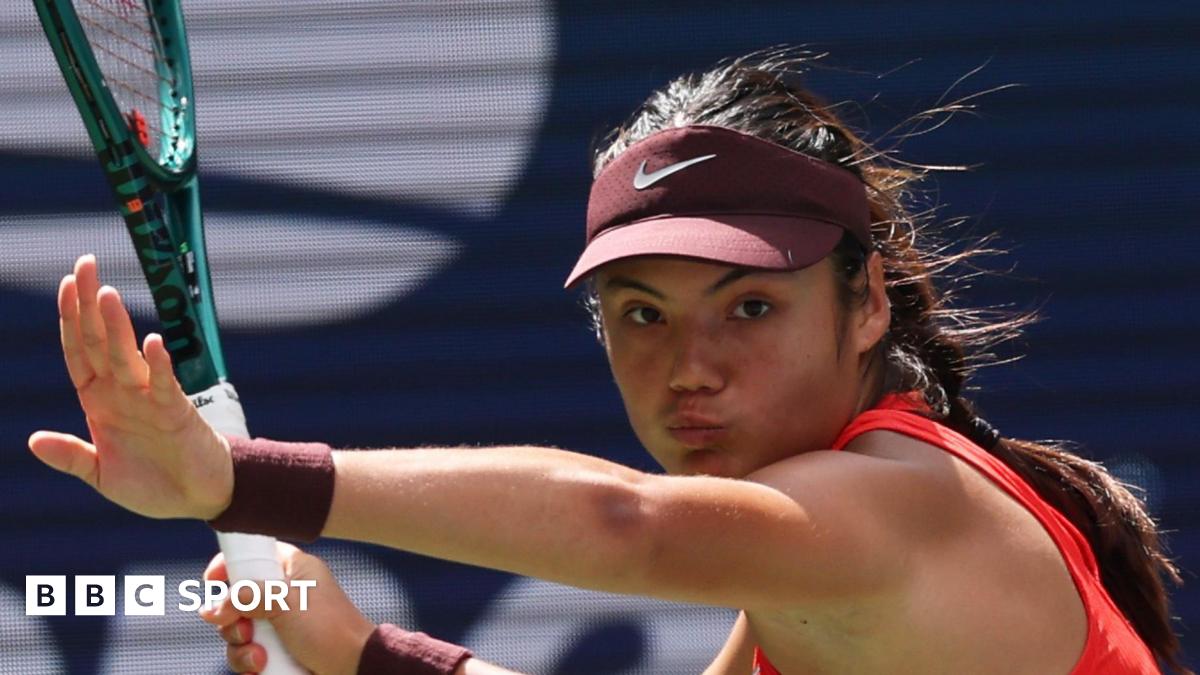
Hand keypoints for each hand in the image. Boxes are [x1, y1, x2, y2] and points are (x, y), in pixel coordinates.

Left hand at [27, 254, 233, 518]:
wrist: (198, 497)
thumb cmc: (151, 483)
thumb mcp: (102, 475)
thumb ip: (72, 456)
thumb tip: (33, 439)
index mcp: (99, 401)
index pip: (78, 352)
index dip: (70, 320)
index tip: (66, 284)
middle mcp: (122, 392)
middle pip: (99, 341)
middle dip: (90, 305)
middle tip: (86, 264)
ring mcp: (148, 399)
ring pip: (126, 356)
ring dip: (116, 327)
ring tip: (107, 294)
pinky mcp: (176, 412)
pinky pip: (164, 385)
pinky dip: (158, 365)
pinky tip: (152, 343)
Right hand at [202, 543, 375, 674]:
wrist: (353, 668)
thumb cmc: (329, 630)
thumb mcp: (288, 604)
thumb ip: (249, 596)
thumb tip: (213, 607)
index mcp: (294, 570)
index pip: (255, 554)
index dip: (231, 563)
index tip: (211, 581)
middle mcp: (284, 594)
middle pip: (237, 597)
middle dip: (231, 618)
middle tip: (243, 628)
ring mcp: (279, 623)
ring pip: (238, 629)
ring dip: (240, 645)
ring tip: (259, 655)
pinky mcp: (277, 649)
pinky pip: (248, 652)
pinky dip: (249, 661)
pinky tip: (262, 666)